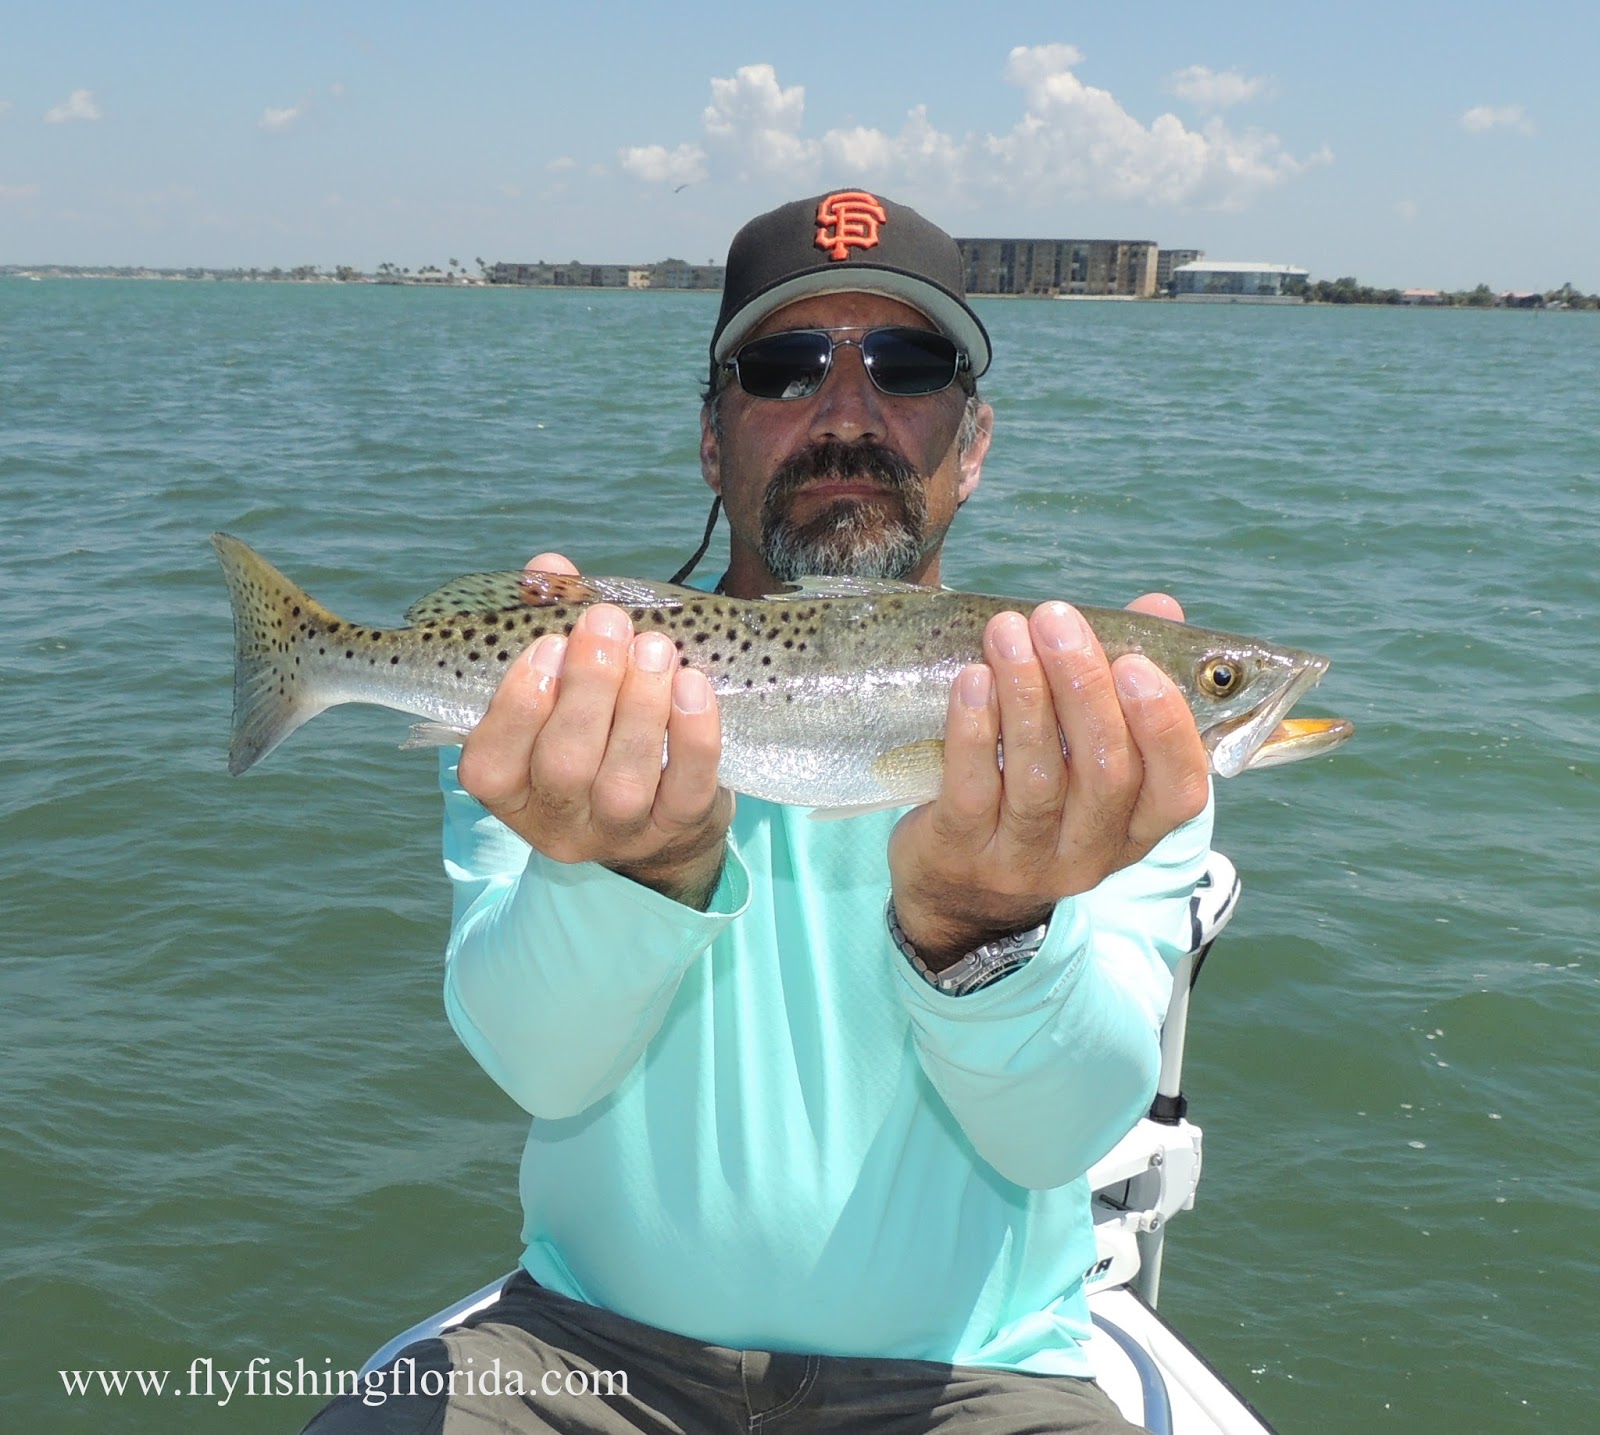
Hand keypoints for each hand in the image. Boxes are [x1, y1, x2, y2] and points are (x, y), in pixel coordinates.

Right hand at [457, 552, 732, 907]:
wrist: (665, 806)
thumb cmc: (598, 726)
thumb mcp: (564, 681)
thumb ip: (549, 623)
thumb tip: (549, 567)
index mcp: (510, 789)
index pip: (489, 765)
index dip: (515, 705)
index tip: (548, 644)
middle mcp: (557, 821)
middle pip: (562, 766)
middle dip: (587, 688)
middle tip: (608, 624)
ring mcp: (619, 833)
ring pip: (623, 781)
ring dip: (640, 706)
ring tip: (654, 648)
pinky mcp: (677, 831)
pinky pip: (687, 790)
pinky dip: (693, 735)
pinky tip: (692, 683)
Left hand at [887, 594, 1209, 968]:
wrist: (953, 894)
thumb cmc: (1030, 800)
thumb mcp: (1084, 755)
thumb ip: (1122, 680)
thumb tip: (1161, 607)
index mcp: (1136, 829)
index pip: (1178, 790)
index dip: (1165, 726)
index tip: (1136, 661)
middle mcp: (1089, 853)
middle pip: (1105, 773)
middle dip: (1083, 686)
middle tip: (1056, 620)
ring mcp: (1024, 860)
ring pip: (1038, 777)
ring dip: (1025, 694)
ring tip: (1009, 634)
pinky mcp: (962, 853)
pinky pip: (974, 789)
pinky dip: (974, 729)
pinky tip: (972, 680)